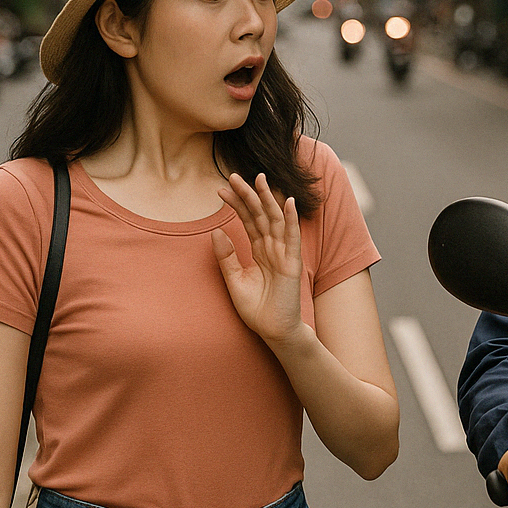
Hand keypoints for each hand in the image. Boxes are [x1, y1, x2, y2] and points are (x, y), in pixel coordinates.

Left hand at [212, 173, 304, 345]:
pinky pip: (292, 236)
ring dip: (267, 199)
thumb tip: (215, 232)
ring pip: (275, 220)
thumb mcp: (234, 280)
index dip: (235, 205)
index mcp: (259, 251)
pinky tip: (286, 201)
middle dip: (247, 195)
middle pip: (260, 215)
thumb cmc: (257, 310)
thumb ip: (226, 256)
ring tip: (258, 179)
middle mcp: (272, 248)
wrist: (274, 331)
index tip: (220, 190)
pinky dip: (290, 218)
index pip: (247, 221)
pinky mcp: (292, 263)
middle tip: (233, 176)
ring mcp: (283, 253)